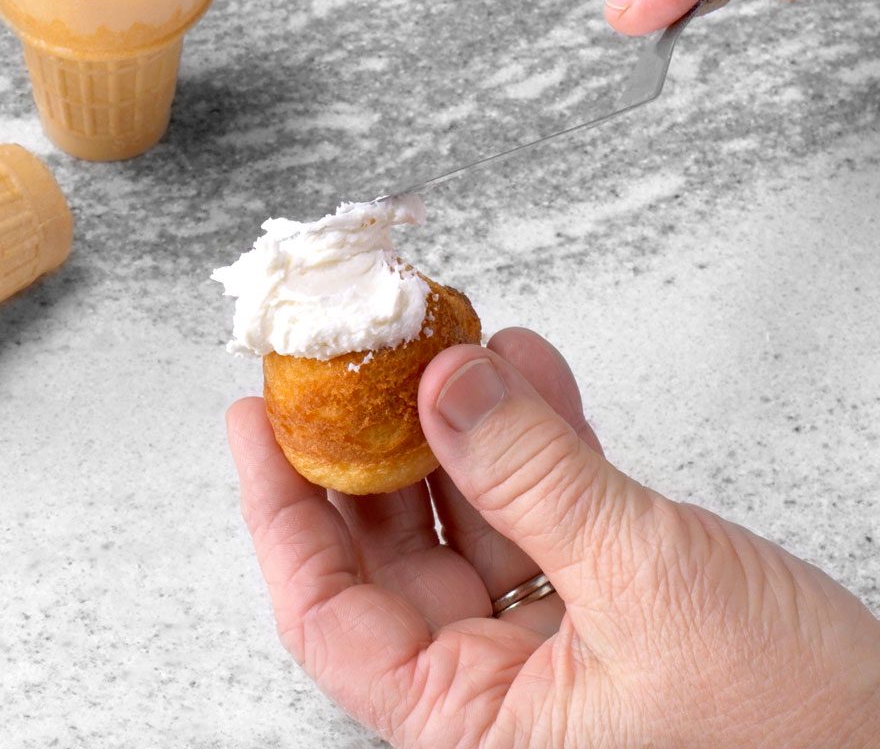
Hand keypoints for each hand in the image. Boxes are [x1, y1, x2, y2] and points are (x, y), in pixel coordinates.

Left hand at [226, 328, 879, 746]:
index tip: (257, 418)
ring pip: (469, 521)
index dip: (281, 509)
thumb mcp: (647, 585)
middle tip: (350, 360)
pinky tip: (525, 375)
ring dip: (462, 429)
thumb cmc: (794, 732)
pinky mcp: (604, 609)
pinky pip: (544, 516)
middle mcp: (494, 691)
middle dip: (374, 447)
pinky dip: (538, 444)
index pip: (327, 611)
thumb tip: (443, 387)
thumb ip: (537, 478)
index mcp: (469, 724)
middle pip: (390, 554)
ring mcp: (547, 648)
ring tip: (448, 343)